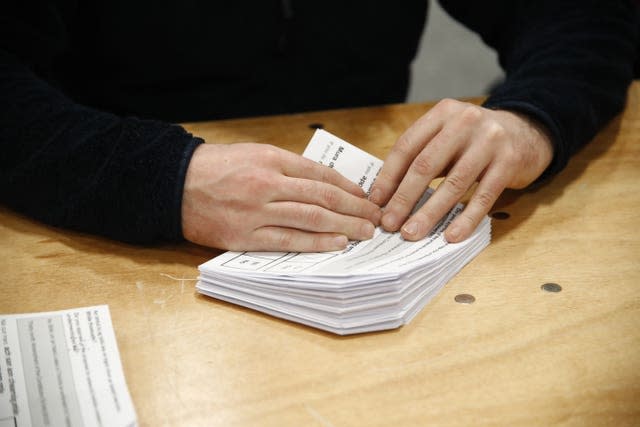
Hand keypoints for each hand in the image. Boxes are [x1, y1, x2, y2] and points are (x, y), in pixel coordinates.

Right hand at [181, 143, 381, 250]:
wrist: (174, 184)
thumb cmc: (215, 167)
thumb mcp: (252, 154)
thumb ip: (285, 167)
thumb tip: (321, 184)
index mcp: (271, 159)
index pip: (320, 174)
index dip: (348, 187)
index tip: (366, 196)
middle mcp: (267, 183)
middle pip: (322, 196)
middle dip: (355, 207)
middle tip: (376, 217)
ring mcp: (256, 211)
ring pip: (311, 218)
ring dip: (343, 226)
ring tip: (365, 232)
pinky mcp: (245, 236)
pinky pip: (287, 240)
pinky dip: (315, 242)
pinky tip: (336, 243)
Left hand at [369, 99, 552, 241]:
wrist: (528, 131)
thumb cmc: (477, 141)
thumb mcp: (448, 136)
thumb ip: (422, 156)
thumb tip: (387, 194)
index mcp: (442, 114)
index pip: (407, 147)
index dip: (389, 177)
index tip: (376, 202)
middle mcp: (464, 122)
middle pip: (426, 165)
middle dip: (404, 198)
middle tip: (390, 223)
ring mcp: (489, 141)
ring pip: (453, 183)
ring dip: (430, 212)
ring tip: (413, 232)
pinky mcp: (509, 161)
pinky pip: (483, 196)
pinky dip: (466, 218)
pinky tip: (452, 235)